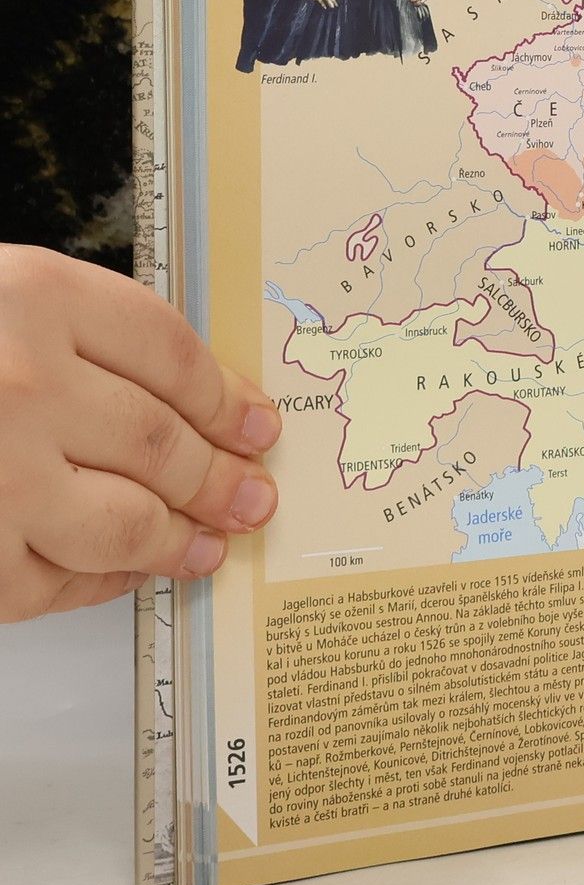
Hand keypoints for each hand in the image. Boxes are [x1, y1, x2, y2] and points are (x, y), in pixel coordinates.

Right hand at [0, 245, 280, 621]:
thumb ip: (82, 336)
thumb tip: (201, 402)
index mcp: (32, 299)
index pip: (170, 356)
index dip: (225, 397)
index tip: (258, 424)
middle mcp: (20, 385)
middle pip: (159, 441)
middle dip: (218, 477)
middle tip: (252, 494)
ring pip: (124, 522)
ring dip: (177, 540)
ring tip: (210, 544)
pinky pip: (51, 584)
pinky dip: (98, 585)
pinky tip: (124, 574)